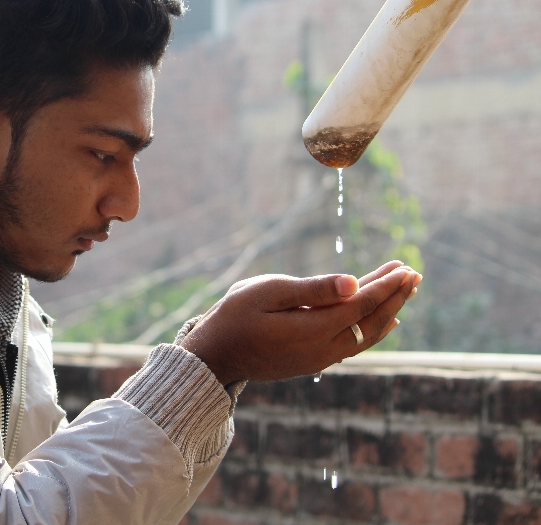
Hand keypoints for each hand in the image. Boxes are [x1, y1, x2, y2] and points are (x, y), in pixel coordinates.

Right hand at [179, 261, 420, 385]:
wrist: (214, 357)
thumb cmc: (234, 316)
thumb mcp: (267, 292)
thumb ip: (312, 289)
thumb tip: (354, 283)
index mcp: (313, 329)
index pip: (361, 305)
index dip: (386, 286)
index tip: (405, 269)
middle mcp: (323, 350)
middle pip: (371, 321)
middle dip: (394, 297)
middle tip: (415, 274)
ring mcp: (319, 359)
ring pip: (367, 336)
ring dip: (389, 312)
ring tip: (406, 292)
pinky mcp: (313, 362)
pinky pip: (356, 345)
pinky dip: (375, 329)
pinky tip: (385, 321)